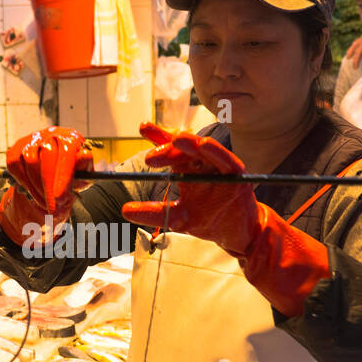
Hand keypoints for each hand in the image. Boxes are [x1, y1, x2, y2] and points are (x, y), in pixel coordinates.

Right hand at [5, 126, 93, 217]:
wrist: (51, 174)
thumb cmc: (70, 174)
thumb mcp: (83, 174)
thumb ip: (85, 167)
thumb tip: (83, 156)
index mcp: (71, 138)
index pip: (67, 152)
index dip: (63, 176)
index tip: (60, 198)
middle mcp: (51, 134)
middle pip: (47, 154)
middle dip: (48, 185)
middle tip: (52, 206)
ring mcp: (32, 140)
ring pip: (30, 161)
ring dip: (37, 187)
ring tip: (45, 203)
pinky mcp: (16, 149)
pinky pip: (16, 166)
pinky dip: (25, 183)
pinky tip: (34, 194)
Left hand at [122, 123, 259, 255]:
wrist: (237, 234)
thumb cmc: (208, 220)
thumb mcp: (177, 217)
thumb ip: (153, 212)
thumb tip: (125, 210)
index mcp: (189, 168)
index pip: (172, 149)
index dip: (158, 137)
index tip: (143, 127)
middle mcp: (203, 164)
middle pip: (185, 149)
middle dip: (168, 149)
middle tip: (151, 158)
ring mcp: (220, 167)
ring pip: (205, 150)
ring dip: (191, 142)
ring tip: (177, 138)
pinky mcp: (236, 175)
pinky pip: (227, 161)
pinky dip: (216, 152)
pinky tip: (204, 144)